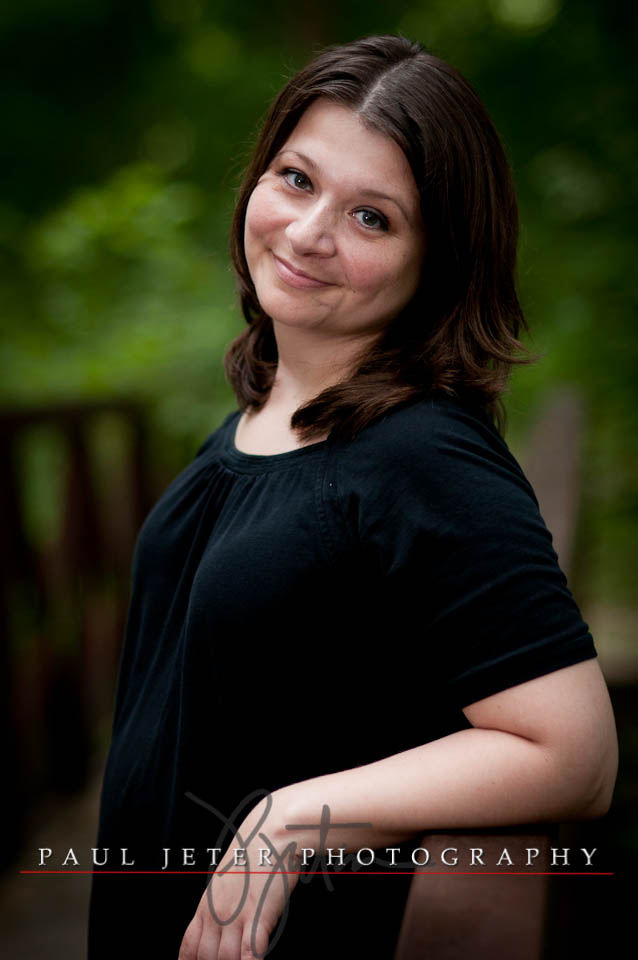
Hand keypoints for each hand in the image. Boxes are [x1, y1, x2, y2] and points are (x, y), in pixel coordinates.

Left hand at [178, 797, 300, 958]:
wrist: (270, 831)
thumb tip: (222, 928)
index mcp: (206, 906)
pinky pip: (251, 952)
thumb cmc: (253, 853)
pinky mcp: (259, 915)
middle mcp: (218, 914)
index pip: (188, 948)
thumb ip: (222, 906)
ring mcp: (238, 916)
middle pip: (206, 958)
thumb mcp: (228, 880)